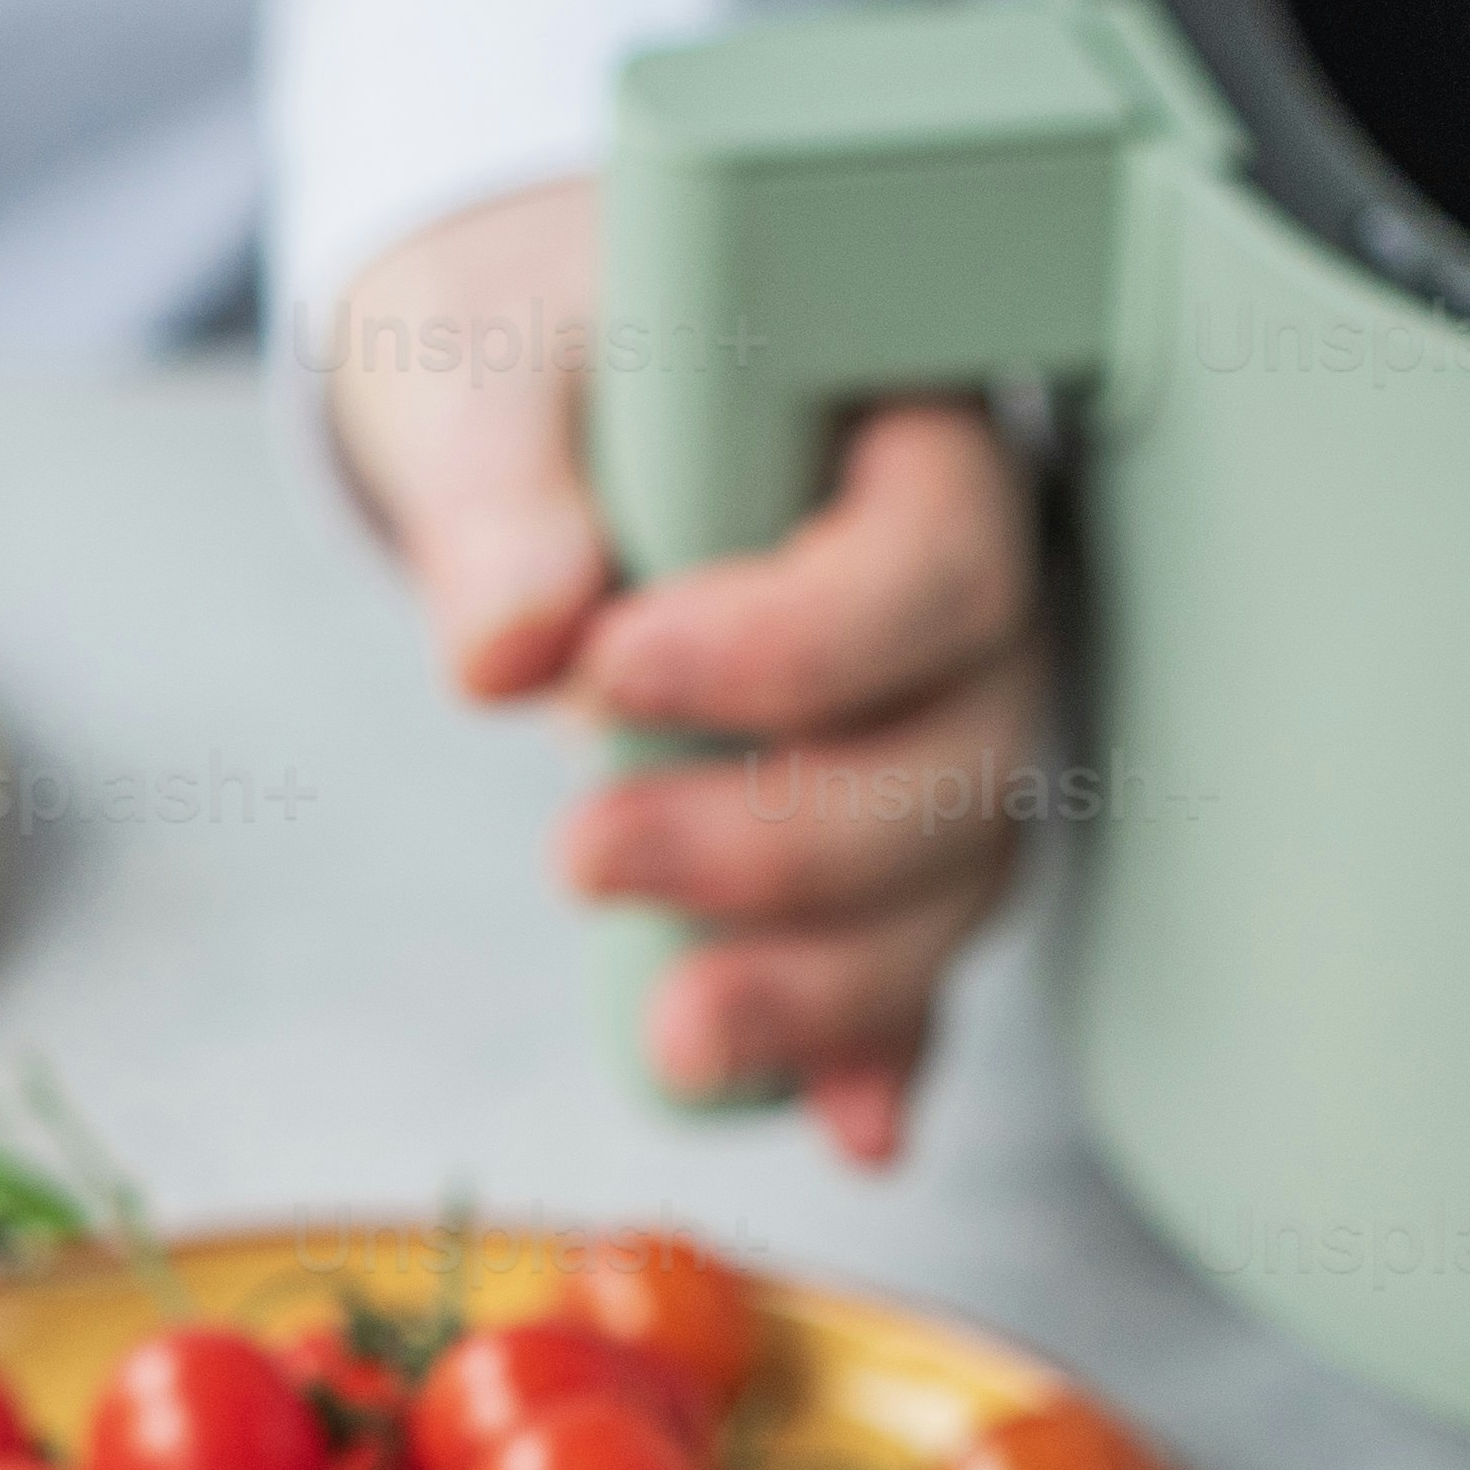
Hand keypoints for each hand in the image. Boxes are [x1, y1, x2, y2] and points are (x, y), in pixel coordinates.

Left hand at [326, 180, 1047, 1165]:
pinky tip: (840, 1122)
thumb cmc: (557, 347)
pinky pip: (910, 960)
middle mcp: (970, 606)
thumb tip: (508, 643)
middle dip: (786, 841)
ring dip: (828, 983)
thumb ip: (504, 487)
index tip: (616, 667)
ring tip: (673, 1041)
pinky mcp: (876, 841)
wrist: (556, 386)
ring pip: (952, 881)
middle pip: (965, 757)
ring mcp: (941, 731)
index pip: (933, 567)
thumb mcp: (499, 367)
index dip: (799, 644)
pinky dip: (870, 1049)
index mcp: (915, 447)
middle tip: (584, 856)